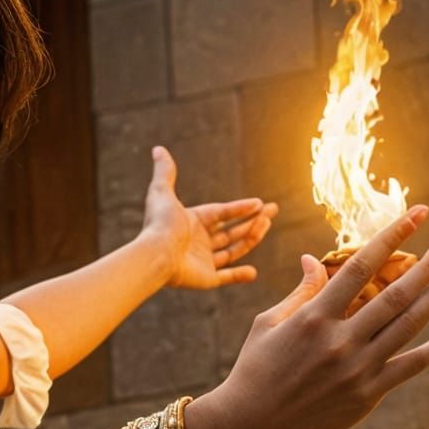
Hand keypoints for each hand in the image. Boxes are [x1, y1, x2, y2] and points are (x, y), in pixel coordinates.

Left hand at [140, 145, 277, 291]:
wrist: (155, 255)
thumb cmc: (159, 225)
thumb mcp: (161, 193)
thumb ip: (165, 172)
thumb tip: (158, 149)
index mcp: (192, 223)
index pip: (221, 213)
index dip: (240, 208)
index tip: (259, 202)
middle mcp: (198, 242)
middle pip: (231, 231)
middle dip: (253, 221)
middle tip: (273, 211)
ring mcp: (202, 261)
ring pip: (233, 250)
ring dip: (251, 238)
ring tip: (266, 225)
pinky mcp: (205, 279)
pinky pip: (226, 277)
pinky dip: (240, 276)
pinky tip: (253, 271)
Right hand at [187, 206, 428, 428]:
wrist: (248, 427)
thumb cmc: (253, 372)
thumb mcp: (267, 325)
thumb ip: (299, 293)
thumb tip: (312, 260)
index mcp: (313, 318)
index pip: (361, 267)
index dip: (392, 236)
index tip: (417, 214)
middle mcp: (340, 341)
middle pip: (396, 293)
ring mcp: (357, 369)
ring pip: (410, 324)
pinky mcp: (367, 395)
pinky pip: (410, 366)